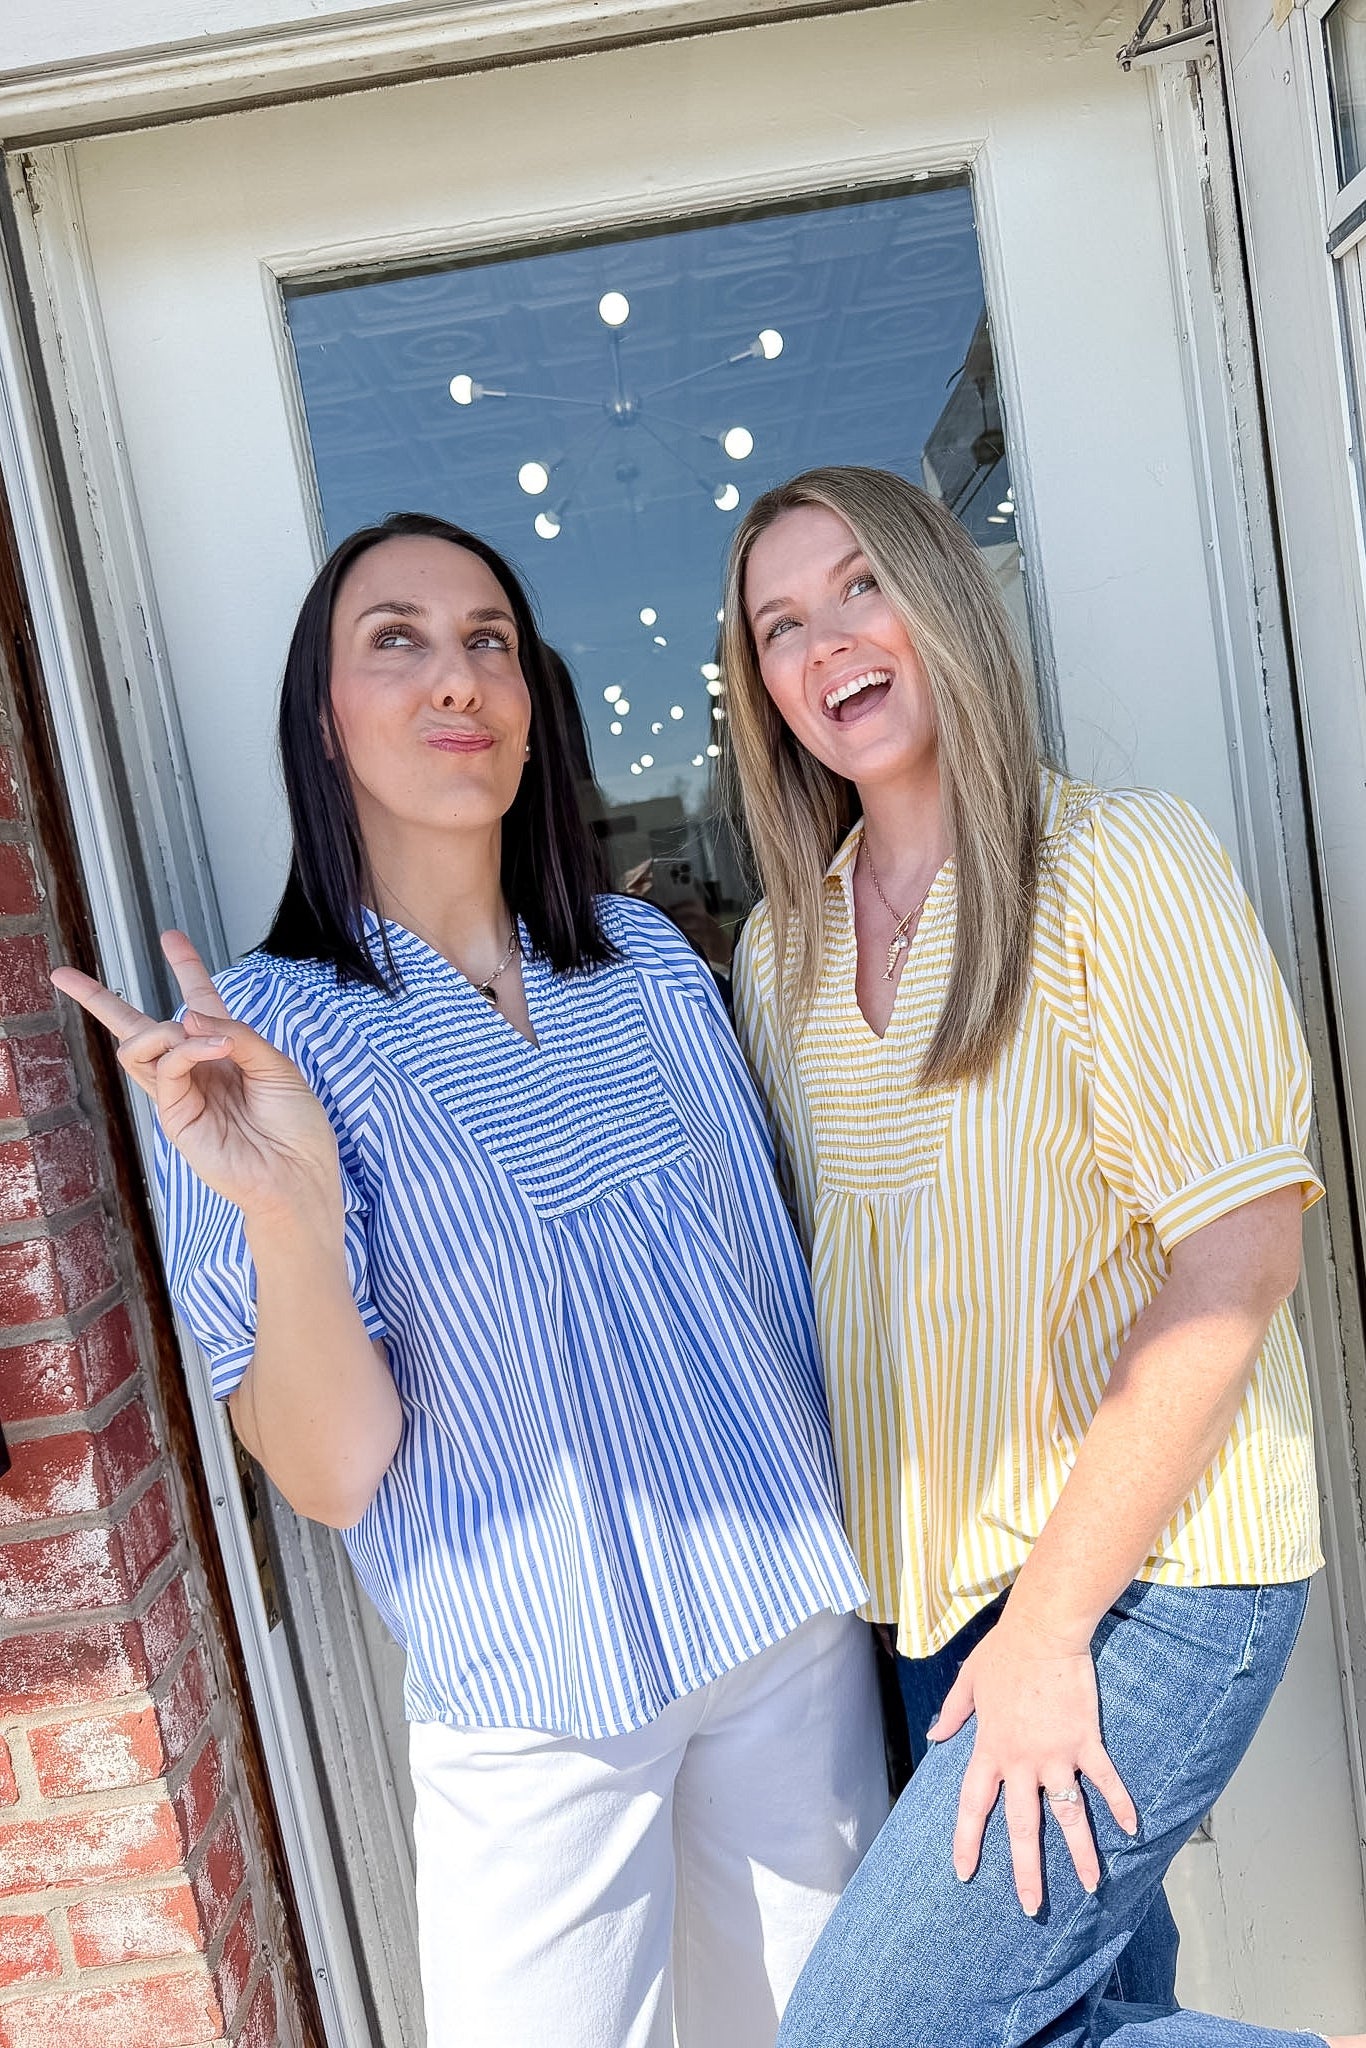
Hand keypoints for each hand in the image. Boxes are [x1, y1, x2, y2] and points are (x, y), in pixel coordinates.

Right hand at [51, 932, 340, 1224]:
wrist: (298, 1175)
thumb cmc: (296, 1127)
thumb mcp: (277, 1066)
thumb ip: (236, 1034)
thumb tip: (187, 1012)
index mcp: (225, 1052)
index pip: (198, 1003)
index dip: (186, 967)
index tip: (171, 937)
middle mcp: (197, 1070)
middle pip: (138, 1026)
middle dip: (98, 999)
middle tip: (65, 975)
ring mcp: (181, 1093)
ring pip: (138, 1045)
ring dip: (166, 1028)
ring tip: (201, 1035)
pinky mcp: (174, 1116)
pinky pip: (164, 1069)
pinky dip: (185, 1049)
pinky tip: (213, 1049)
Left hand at [928, 1608, 1137, 1914]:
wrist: (1043, 1630)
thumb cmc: (1004, 1650)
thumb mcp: (968, 1680)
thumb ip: (953, 1712)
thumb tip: (935, 1736)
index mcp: (990, 1748)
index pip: (974, 1804)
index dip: (968, 1840)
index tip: (964, 1872)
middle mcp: (1022, 1761)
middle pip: (1023, 1826)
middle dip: (1027, 1871)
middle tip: (1031, 1908)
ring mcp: (1056, 1754)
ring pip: (1069, 1815)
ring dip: (1081, 1853)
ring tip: (1091, 1887)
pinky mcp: (1086, 1741)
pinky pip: (1105, 1780)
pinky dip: (1119, 1804)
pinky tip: (1131, 1830)